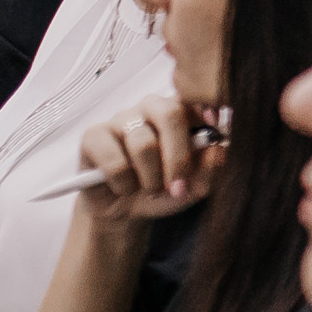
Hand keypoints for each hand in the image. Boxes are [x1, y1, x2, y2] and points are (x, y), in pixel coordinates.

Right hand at [74, 97, 225, 225]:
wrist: (125, 211)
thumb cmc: (165, 190)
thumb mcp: (194, 187)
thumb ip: (210, 169)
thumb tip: (219, 149)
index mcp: (179, 112)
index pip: (193, 99)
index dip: (204, 107)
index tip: (214, 122)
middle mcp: (150, 108)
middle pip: (170, 114)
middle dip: (179, 156)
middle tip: (179, 187)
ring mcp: (120, 119)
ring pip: (143, 143)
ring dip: (151, 178)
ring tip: (151, 190)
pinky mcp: (93, 136)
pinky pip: (114, 160)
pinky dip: (124, 183)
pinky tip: (124, 188)